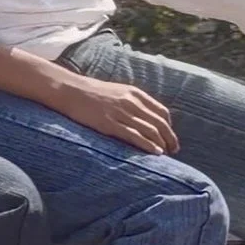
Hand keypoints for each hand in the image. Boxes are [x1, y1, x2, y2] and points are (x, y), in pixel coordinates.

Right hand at [51, 74, 178, 155]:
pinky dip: (148, 145)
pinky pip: (134, 136)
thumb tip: (145, 117)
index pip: (161, 112)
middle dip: (170, 138)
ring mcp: (120, 113)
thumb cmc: (92, 93)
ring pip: (150, 130)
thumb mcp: (117, 91)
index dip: (169, 127)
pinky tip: (155, 153)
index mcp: (134, 93)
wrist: (70, 90)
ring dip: (161, 144)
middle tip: (174, 150)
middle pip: (159, 123)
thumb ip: (132, 102)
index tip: (170, 138)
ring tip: (165, 154)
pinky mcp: (110, 124)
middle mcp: (131, 102)